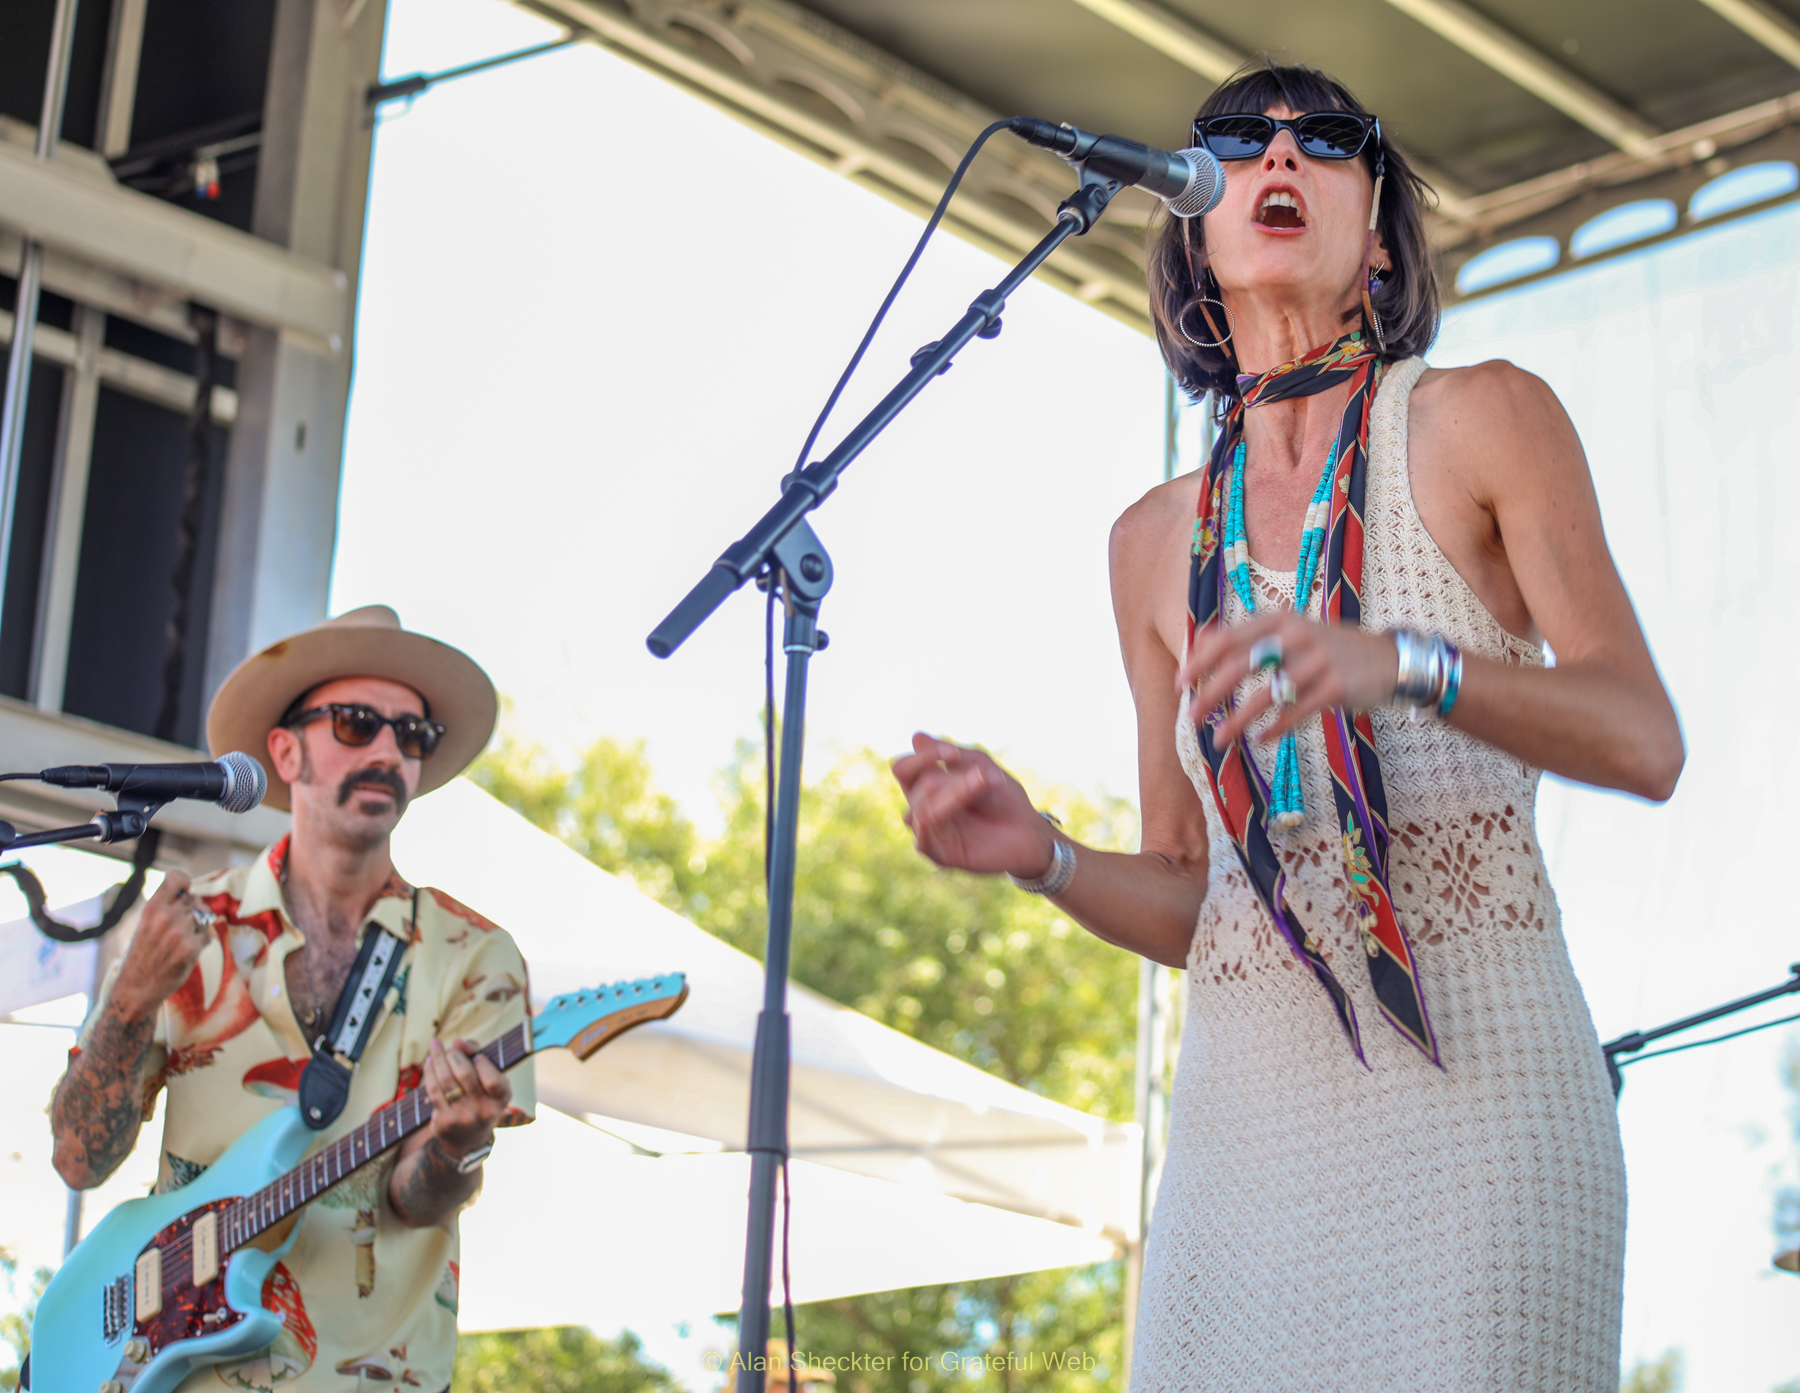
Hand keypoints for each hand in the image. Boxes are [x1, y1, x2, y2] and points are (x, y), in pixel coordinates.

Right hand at [113, 872, 209, 1020]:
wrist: (137, 988)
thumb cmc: (143, 955)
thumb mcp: (146, 924)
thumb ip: (166, 908)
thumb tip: (193, 895)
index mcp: (152, 908)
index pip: (176, 879)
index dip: (185, 881)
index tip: (185, 889)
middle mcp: (166, 917)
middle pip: (195, 900)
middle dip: (194, 910)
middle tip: (183, 925)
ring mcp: (180, 932)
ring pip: (203, 917)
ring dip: (199, 926)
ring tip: (183, 939)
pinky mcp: (191, 948)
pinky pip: (207, 935)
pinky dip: (202, 941)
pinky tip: (188, 950)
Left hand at [423, 1037, 509, 1161]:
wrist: (467, 1139)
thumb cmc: (480, 1097)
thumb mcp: (490, 1079)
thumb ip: (478, 1054)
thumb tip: (458, 1042)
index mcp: (501, 1097)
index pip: (492, 1079)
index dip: (482, 1063)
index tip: (476, 1056)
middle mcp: (484, 1110)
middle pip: (465, 1075)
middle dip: (454, 1055)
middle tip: (449, 1048)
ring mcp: (463, 1117)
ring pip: (446, 1081)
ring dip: (437, 1059)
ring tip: (435, 1046)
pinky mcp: (445, 1121)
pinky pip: (433, 1091)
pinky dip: (430, 1072)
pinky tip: (429, 1062)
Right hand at [891, 734, 1055, 878]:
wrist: (1029, 831)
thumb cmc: (1004, 797)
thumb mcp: (979, 766)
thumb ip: (948, 754)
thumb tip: (916, 737)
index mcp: (926, 785)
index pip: (904, 768)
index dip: (924, 757)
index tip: (954, 754)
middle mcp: (921, 807)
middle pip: (916, 784)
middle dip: (950, 778)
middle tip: (982, 776)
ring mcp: (928, 832)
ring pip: (921, 808)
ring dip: (954, 794)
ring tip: (983, 785)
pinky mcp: (938, 854)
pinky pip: (924, 835)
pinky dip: (937, 819)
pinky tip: (957, 808)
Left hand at [1179, 612, 1399, 749]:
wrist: (1388, 660)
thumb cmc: (1327, 650)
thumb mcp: (1291, 633)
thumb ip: (1251, 639)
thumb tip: (1199, 642)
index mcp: (1279, 619)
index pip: (1229, 637)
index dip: (1201, 661)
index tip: (1180, 683)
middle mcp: (1296, 636)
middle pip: (1242, 665)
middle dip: (1212, 693)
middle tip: (1191, 716)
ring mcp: (1318, 661)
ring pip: (1267, 695)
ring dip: (1238, 720)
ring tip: (1219, 740)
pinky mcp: (1336, 687)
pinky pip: (1296, 712)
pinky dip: (1275, 728)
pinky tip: (1260, 739)